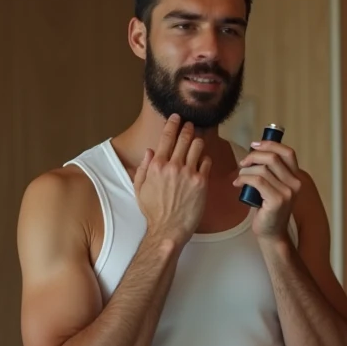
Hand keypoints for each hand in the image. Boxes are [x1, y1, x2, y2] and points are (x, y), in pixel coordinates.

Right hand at [134, 114, 210, 246]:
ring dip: (198, 142)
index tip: (176, 117)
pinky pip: (206, 162)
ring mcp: (188, 173)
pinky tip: (202, 161)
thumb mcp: (140, 188)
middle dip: (188, 128)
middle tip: (191, 125)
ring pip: (197, 146)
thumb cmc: (153, 211)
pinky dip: (204, 159)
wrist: (169, 228)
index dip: (173, 124)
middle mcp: (173, 166)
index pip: (166, 137)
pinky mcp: (201, 182)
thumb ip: (143, 167)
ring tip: (197, 142)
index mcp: (156, 165)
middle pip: (184, 138)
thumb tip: (149, 151)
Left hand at [233, 140, 301, 240]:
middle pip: (273, 157)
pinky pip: (257, 180)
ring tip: (239, 178)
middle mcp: (295, 184)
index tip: (254, 145)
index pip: (287, 152)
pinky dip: (243, 179)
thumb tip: (256, 151)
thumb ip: (272, 171)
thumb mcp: (274, 187)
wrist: (272, 233)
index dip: (270, 144)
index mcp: (296, 177)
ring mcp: (287, 192)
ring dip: (245, 170)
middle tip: (242, 163)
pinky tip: (237, 184)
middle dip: (253, 156)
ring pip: (262, 169)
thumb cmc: (268, 209)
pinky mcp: (277, 200)